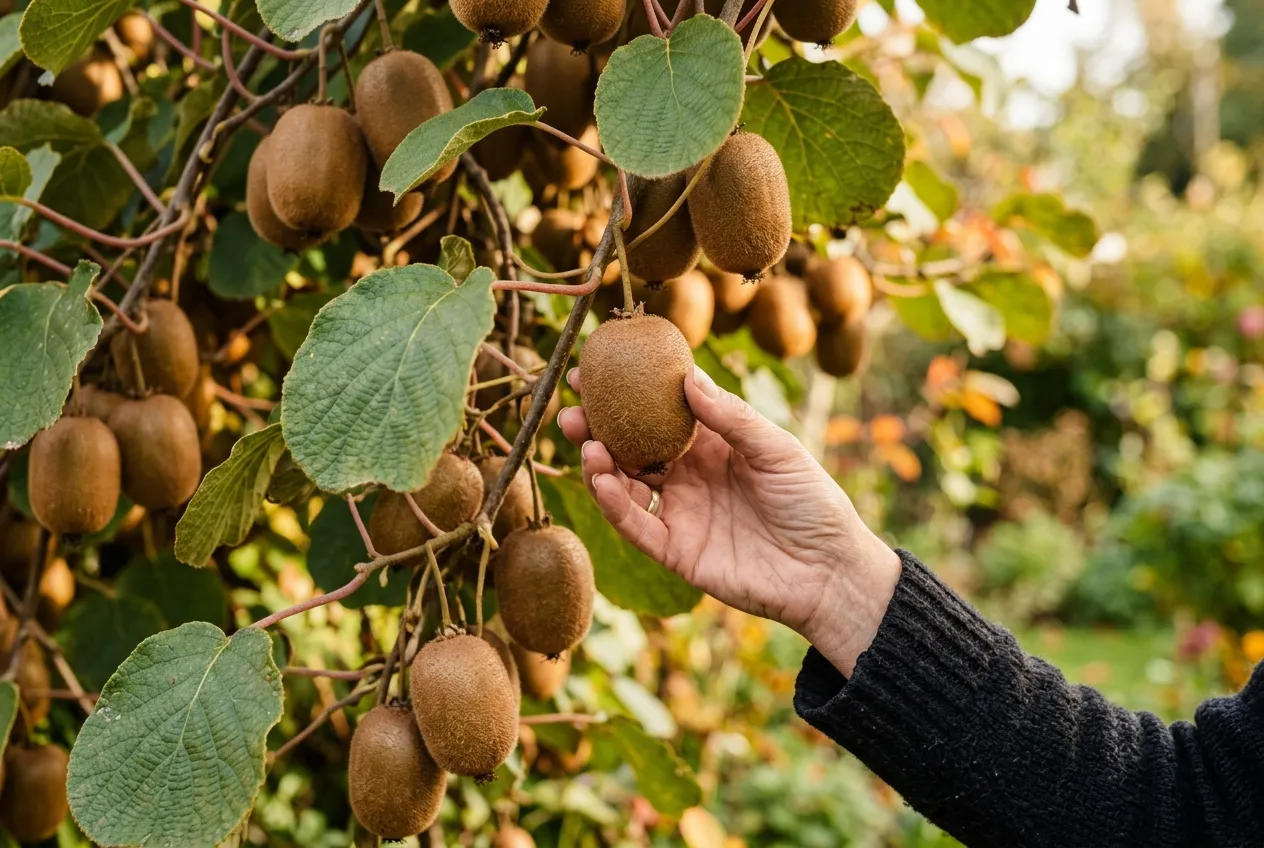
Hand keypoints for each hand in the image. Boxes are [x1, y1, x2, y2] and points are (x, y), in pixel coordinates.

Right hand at [557, 365, 901, 675]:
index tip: (598, 369)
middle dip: (598, 427)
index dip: (630, 391)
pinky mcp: (676, 550)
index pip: (662, 410)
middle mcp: (689, 474)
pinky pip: (636, 524)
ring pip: (626, 484)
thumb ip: (732, 417)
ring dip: (600, 464)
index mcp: (713, 442)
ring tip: (586, 443)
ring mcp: (680, 511)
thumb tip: (688, 379)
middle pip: (632, 445)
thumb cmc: (813, 503)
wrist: (829, 572)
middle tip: (573, 408)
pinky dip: (616, 503)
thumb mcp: (777, 450)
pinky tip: (603, 480)